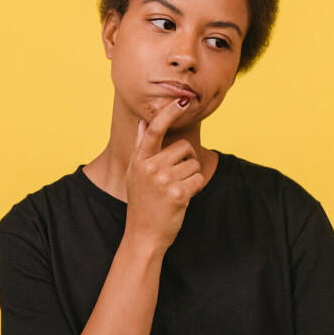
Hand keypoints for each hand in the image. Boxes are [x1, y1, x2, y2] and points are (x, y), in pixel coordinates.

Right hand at [124, 97, 205, 251]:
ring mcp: (163, 181)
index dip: (169, 113)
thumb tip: (141, 121)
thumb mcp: (134, 173)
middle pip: (184, 148)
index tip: (182, 100)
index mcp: (139, 160)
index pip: (154, 130)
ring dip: (191, 177)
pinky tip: (183, 198)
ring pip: (194, 164)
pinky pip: (199, 179)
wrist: (143, 234)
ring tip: (176, 191)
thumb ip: (141, 147)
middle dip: (187, 161)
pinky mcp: (178, 194)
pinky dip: (196, 188)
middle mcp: (150, 168)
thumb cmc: (142, 202)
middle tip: (175, 179)